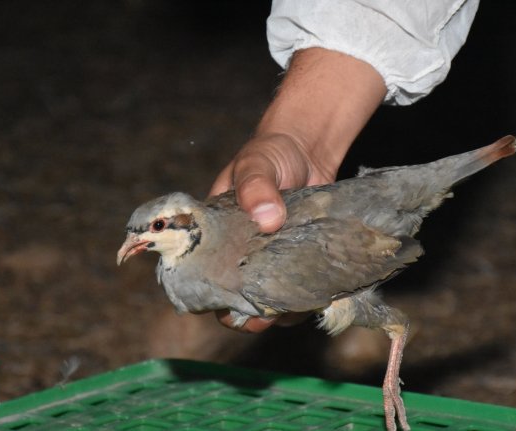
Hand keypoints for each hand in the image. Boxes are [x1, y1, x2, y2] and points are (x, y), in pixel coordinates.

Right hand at [209, 132, 336, 332]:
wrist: (309, 149)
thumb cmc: (271, 152)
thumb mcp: (257, 164)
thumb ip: (256, 185)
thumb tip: (267, 218)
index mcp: (214, 234)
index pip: (198, 272)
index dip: (205, 293)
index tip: (221, 303)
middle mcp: (238, 253)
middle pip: (232, 297)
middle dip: (244, 313)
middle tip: (263, 315)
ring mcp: (269, 260)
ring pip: (266, 299)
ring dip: (277, 310)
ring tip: (292, 309)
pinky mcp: (296, 261)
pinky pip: (296, 289)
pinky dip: (305, 298)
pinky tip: (318, 297)